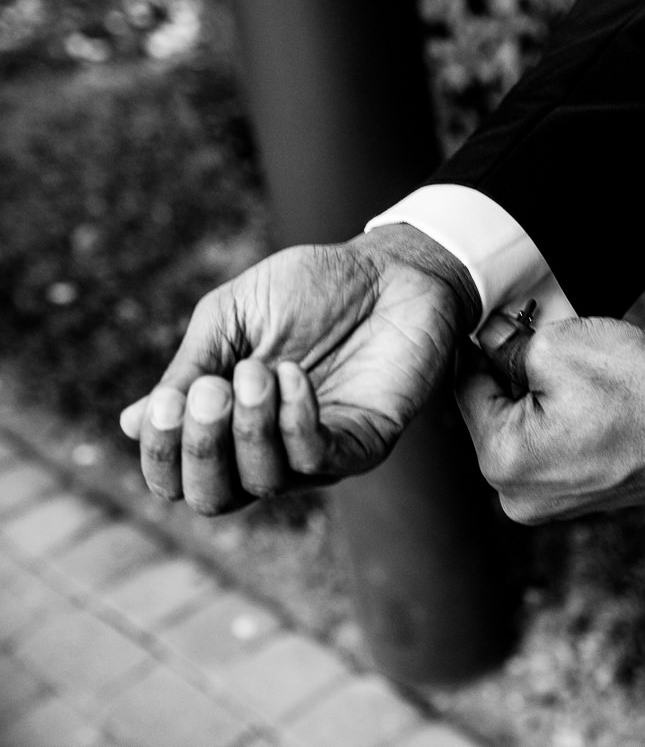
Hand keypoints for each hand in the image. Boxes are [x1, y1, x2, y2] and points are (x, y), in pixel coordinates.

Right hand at [119, 225, 479, 514]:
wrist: (390, 270)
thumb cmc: (311, 288)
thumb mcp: (231, 317)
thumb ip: (189, 368)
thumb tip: (131, 423)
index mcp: (229, 424)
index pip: (179, 476)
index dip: (161, 453)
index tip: (160, 403)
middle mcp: (270, 451)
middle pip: (215, 498)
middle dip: (200, 449)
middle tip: (210, 391)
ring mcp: (318, 454)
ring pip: (263, 483)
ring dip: (249, 427)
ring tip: (259, 369)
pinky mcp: (364, 444)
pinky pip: (317, 459)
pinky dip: (294, 422)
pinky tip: (293, 376)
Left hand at [458, 317, 644, 523]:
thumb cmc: (638, 385)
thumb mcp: (557, 344)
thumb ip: (507, 345)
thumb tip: (487, 342)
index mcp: (503, 461)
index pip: (467, 388)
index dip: (484, 348)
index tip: (504, 325)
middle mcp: (519, 498)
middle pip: (494, 417)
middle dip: (516, 381)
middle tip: (553, 350)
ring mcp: (553, 507)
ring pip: (525, 435)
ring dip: (541, 404)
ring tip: (584, 383)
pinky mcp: (582, 502)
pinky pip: (555, 453)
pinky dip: (566, 426)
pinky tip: (599, 407)